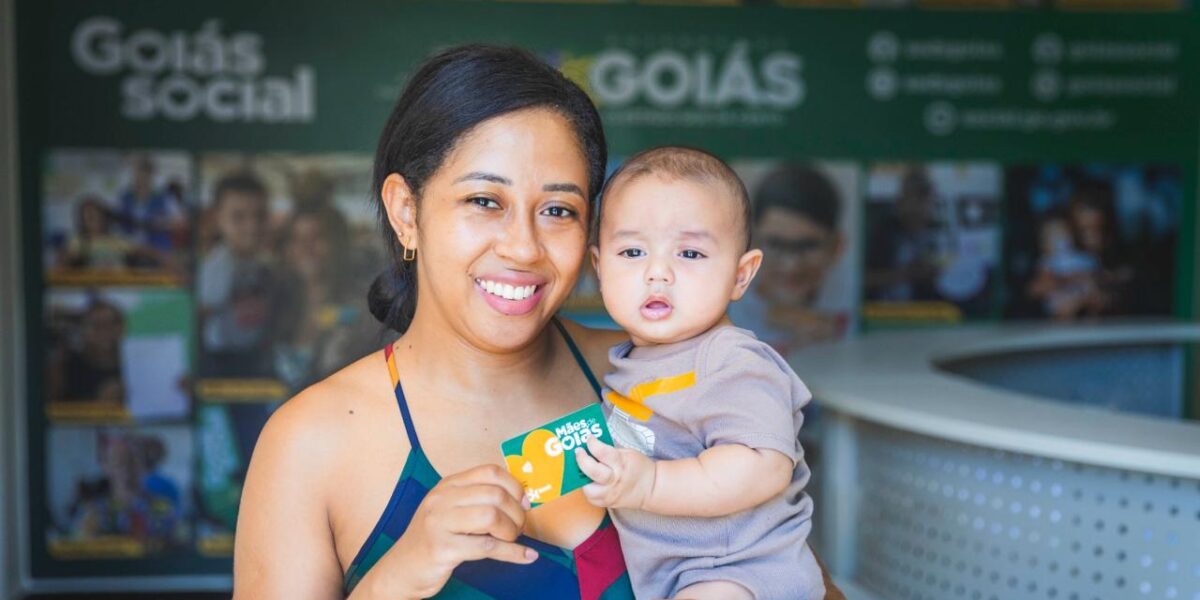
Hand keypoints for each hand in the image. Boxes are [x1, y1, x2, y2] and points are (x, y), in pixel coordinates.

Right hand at [361, 464, 536, 598]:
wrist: (401, 569)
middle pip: (495, 494)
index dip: (514, 486)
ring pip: (491, 516)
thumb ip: (478, 500)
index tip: (523, 503)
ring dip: (511, 531)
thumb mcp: (451, 510)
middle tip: (517, 528)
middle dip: (516, 513)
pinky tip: (525, 555)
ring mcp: (439, 523)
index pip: (489, 472)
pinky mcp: (442, 549)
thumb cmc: (433, 539)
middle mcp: (441, 499)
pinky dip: (512, 552)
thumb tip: (523, 500)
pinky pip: (487, 547)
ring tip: (511, 540)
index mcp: (447, 485)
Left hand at [575, 436, 655, 509]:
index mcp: (621, 464)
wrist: (651, 489)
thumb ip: (609, 451)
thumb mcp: (628, 453)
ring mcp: (610, 494)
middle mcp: (615, 480)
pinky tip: (589, 481)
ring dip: (582, 478)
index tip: (588, 438)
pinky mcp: (607, 504)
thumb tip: (591, 447)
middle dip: (582, 460)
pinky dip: (588, 489)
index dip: (592, 444)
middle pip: (593, 471)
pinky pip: (591, 498)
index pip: (602, 453)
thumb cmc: (639, 467)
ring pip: (589, 489)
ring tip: (581, 470)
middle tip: (578, 451)